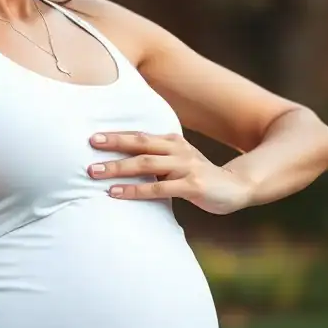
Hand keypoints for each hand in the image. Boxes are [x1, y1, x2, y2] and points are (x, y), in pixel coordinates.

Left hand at [88, 132, 254, 214]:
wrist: (238, 188)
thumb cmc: (200, 177)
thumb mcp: (180, 162)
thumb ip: (158, 160)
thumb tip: (123, 163)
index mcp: (173, 142)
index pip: (140, 136)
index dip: (116, 135)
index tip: (91, 136)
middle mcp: (178, 150)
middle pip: (140, 143)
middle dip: (113, 144)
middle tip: (88, 145)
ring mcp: (186, 167)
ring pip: (146, 164)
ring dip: (118, 168)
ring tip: (94, 172)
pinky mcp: (192, 186)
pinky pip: (158, 188)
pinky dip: (134, 190)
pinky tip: (115, 193)